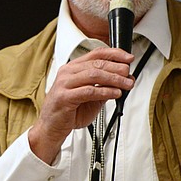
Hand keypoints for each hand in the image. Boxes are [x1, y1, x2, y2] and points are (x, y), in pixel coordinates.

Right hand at [28, 47, 134, 163]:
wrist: (52, 127)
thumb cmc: (69, 111)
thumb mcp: (91, 97)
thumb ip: (105, 87)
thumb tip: (124, 80)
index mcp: (73, 68)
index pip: (96, 53)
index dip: (114, 53)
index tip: (128, 58)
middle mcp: (68, 72)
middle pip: (97, 63)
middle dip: (117, 67)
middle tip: (129, 73)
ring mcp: (64, 84)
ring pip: (94, 74)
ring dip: (114, 79)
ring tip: (126, 84)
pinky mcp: (64, 97)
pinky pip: (89, 91)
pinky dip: (105, 91)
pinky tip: (115, 93)